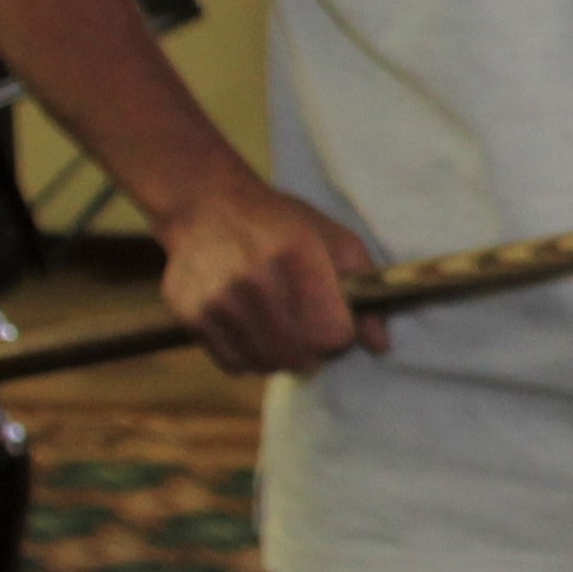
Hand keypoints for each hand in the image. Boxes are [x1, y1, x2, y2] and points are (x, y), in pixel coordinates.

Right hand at [159, 183, 385, 373]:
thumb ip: (365, 289)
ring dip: (281, 353)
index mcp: (297, 258)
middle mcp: (254, 282)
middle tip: (304, 321)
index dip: (339, 331)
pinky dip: (249, 355)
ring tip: (277, 322)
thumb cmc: (279, 224)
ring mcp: (219, 301)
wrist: (207, 207)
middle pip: (302, 357)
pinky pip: (235, 364)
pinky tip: (250, 325)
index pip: (334, 336)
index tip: (332, 315)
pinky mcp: (192, 316)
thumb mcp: (333, 240)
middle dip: (312, 346)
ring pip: (269, 364)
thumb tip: (380, 346)